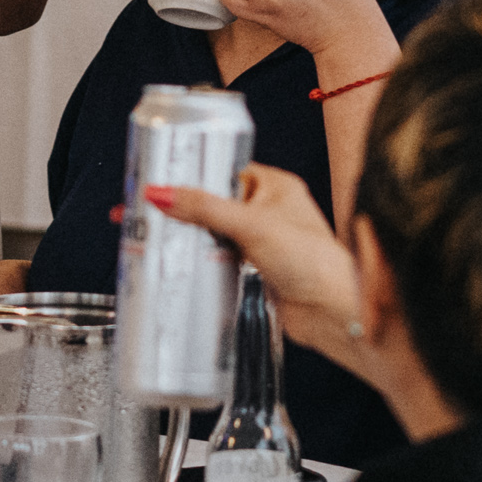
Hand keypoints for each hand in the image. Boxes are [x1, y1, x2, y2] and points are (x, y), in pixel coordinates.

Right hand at [142, 166, 360, 357]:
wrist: (331, 311)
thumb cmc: (312, 260)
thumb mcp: (251, 225)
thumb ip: (205, 208)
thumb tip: (164, 193)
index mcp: (275, 186)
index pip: (224, 170)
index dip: (193, 174)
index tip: (162, 177)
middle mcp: (270, 210)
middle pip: (216, 201)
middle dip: (185, 208)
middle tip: (149, 209)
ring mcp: (264, 239)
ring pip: (216, 230)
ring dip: (192, 235)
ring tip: (158, 234)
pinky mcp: (258, 267)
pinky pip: (221, 256)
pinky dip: (204, 258)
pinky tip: (184, 260)